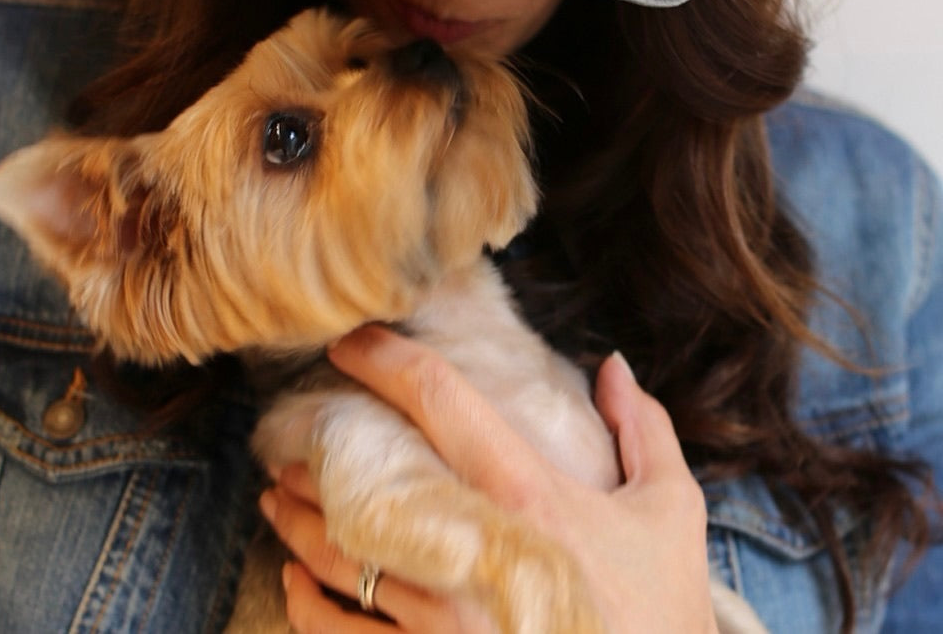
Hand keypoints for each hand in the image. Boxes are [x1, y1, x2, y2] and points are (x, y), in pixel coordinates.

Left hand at [260, 327, 718, 632]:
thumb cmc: (661, 613)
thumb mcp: (671, 513)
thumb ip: (644, 430)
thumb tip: (612, 364)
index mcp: (528, 495)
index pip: (440, 401)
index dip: (387, 358)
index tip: (350, 341)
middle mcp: (474, 550)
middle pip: (366, 484)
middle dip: (318, 457)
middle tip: (289, 438)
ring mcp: (446, 620)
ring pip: (344, 561)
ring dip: (299, 525)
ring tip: (276, 499)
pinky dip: (311, 608)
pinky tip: (295, 582)